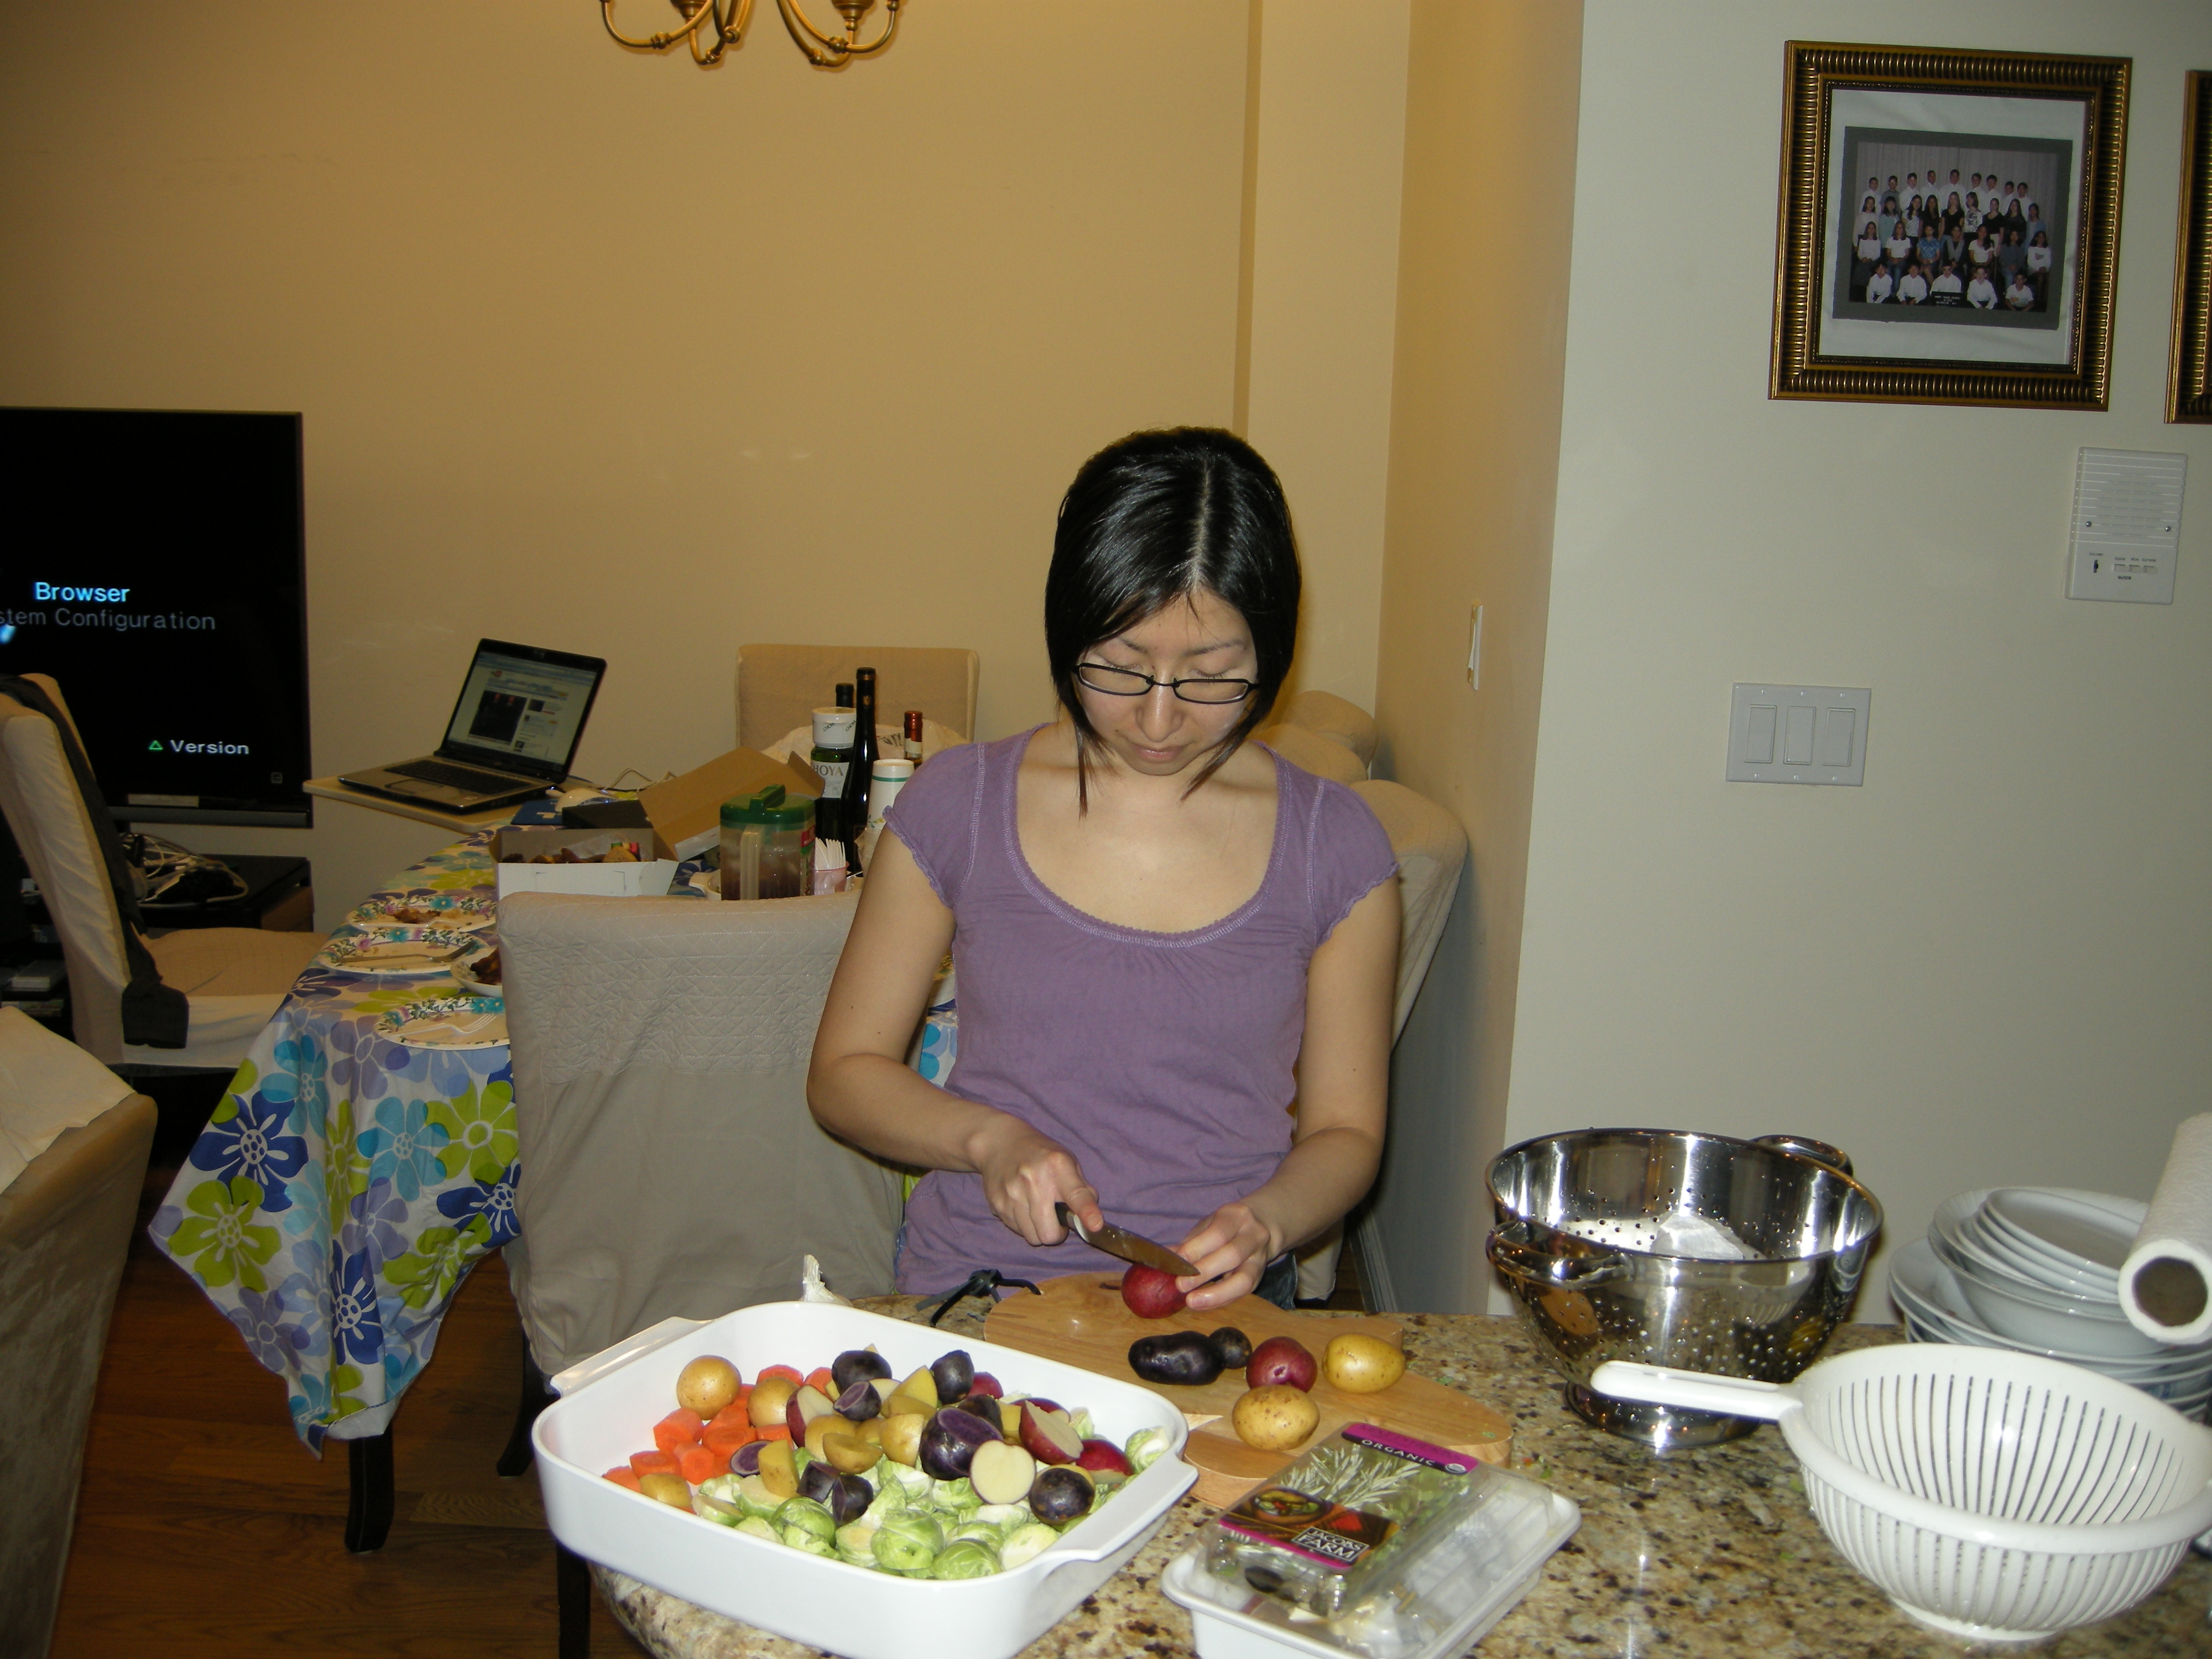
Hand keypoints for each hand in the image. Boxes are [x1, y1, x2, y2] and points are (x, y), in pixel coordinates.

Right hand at [966, 1113, 1101, 1247]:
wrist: (1000, 1143)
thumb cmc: (1040, 1154)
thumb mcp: (1067, 1160)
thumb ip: (1081, 1188)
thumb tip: (1091, 1217)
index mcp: (1058, 1165)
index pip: (1076, 1195)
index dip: (1086, 1212)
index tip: (1095, 1225)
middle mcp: (1034, 1180)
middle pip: (1049, 1233)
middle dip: (1056, 1233)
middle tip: (1057, 1220)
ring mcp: (1013, 1194)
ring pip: (1032, 1237)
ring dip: (1039, 1230)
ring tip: (1039, 1210)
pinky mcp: (997, 1204)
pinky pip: (1017, 1231)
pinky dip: (1023, 1225)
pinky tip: (1023, 1206)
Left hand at [1175, 1200, 1278, 1312]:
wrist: (1260, 1226)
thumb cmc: (1226, 1226)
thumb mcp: (1208, 1225)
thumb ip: (1190, 1242)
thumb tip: (1165, 1258)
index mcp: (1237, 1216)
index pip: (1218, 1233)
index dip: (1196, 1249)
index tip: (1176, 1262)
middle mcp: (1254, 1235)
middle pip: (1232, 1255)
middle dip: (1205, 1272)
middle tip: (1181, 1285)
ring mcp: (1260, 1258)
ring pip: (1243, 1279)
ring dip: (1216, 1293)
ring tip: (1192, 1301)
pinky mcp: (1259, 1277)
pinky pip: (1242, 1292)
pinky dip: (1221, 1299)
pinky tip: (1203, 1303)